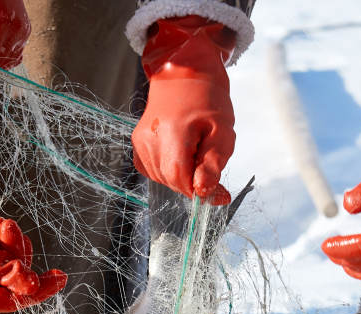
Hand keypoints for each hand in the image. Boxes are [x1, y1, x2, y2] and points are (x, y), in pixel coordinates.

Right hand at [0, 169, 65, 313]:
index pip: (17, 299)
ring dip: (11, 245)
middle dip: (17, 252)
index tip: (61, 277)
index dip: (41, 288)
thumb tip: (31, 283)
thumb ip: (1, 266)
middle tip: (5, 225)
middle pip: (16, 282)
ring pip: (12, 271)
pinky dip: (4, 246)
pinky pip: (3, 264)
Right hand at [132, 16, 236, 203]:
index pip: (179, 178)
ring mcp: (140, 141)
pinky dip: (169, 170)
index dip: (199, 192)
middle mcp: (149, 138)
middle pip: (171, 181)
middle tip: (209, 166)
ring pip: (163, 178)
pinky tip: (180, 153)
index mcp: (172, 132)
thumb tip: (206, 194)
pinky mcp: (137, 143)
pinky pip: (154, 170)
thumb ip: (213, 164)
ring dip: (182, 176)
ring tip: (194, 151)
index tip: (218, 194)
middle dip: (193, 182)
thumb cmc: (207, 99)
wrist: (184, 72)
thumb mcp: (222, 131)